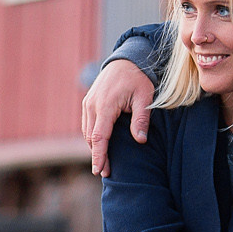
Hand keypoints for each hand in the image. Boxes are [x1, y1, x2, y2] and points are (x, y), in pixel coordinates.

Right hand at [82, 59, 155, 176]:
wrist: (126, 59)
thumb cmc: (138, 78)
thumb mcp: (145, 97)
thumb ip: (141, 119)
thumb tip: (140, 140)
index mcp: (106, 105)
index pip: (100, 136)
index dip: (99, 156)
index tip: (99, 171)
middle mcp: (92, 105)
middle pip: (92, 137)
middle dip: (97, 155)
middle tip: (106, 172)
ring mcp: (88, 103)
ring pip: (87, 132)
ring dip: (94, 147)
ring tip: (103, 162)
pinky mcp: (88, 102)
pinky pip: (87, 124)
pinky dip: (93, 136)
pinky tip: (101, 145)